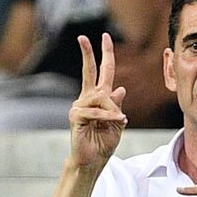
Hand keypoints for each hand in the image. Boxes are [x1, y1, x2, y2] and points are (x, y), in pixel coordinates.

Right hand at [68, 34, 127, 168]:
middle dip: (88, 53)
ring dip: (114, 110)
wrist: (93, 159)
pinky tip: (117, 121)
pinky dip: (109, 116)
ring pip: (102, 97)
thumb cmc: (104, 142)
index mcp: (99, 98)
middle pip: (89, 72)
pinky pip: (97, 111)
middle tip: (84, 36)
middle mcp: (87, 98)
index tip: (103, 37)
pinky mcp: (76, 116)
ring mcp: (79, 106)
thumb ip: (118, 106)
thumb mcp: (118, 122)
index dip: (103, 55)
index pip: (101, 73)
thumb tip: (120, 88)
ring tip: (119, 122)